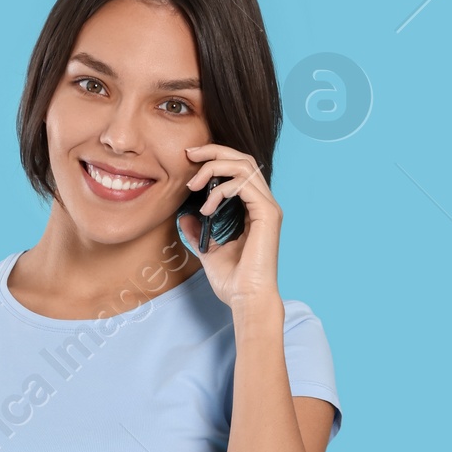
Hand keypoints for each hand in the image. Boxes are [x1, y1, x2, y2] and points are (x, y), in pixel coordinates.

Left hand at [177, 143, 281, 308]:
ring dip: (214, 167)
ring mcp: (267, 207)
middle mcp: (263, 203)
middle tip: (189, 155)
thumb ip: (199, 231)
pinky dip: (221, 190)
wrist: (246, 300)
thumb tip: (184, 215)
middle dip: (213, 151)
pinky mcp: (267, 213)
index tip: (190, 160)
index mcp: (252, 209)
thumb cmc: (233, 281)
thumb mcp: (209, 251)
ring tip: (193, 185)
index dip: (215, 158)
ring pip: (243, 165)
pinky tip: (206, 208)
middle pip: (242, 158)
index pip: (237, 169)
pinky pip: (243, 185)